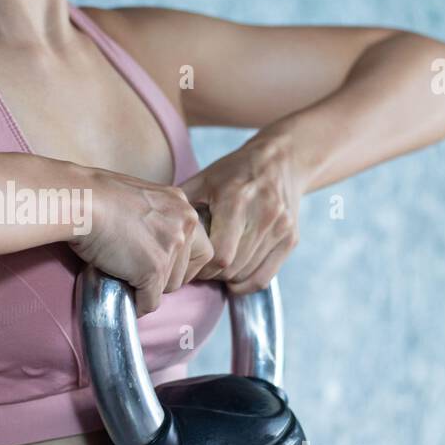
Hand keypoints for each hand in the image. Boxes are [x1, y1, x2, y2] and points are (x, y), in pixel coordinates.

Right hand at [68, 169, 213, 316]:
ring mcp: (171, 248)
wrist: (81, 201)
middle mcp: (185, 224)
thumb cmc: (98, 196)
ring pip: (170, 287)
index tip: (161, 263)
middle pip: (187, 270)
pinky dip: (137, 304)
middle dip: (166, 276)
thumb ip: (158, 218)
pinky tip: (123, 295)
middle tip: (140, 271)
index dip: (181, 261)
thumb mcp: (142, 198)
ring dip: (150, 287)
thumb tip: (155, 243)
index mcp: (182, 205)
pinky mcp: (154, 270)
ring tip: (126, 275)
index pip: (201, 246)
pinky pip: (151, 301)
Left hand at [178, 126, 306, 294]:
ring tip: (214, 270)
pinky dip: (246, 284)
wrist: (281, 160)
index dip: (201, 268)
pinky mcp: (291, 238)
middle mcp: (263, 214)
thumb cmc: (233, 172)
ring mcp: (280, 227)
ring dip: (227, 280)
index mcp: (236, 199)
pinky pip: (265, 277)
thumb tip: (153, 230)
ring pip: (247, 275)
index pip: (220, 255)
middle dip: (212, 275)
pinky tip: (232, 278)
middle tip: (198, 271)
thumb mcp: (204, 179)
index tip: (189, 264)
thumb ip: (181, 204)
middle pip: (233, 268)